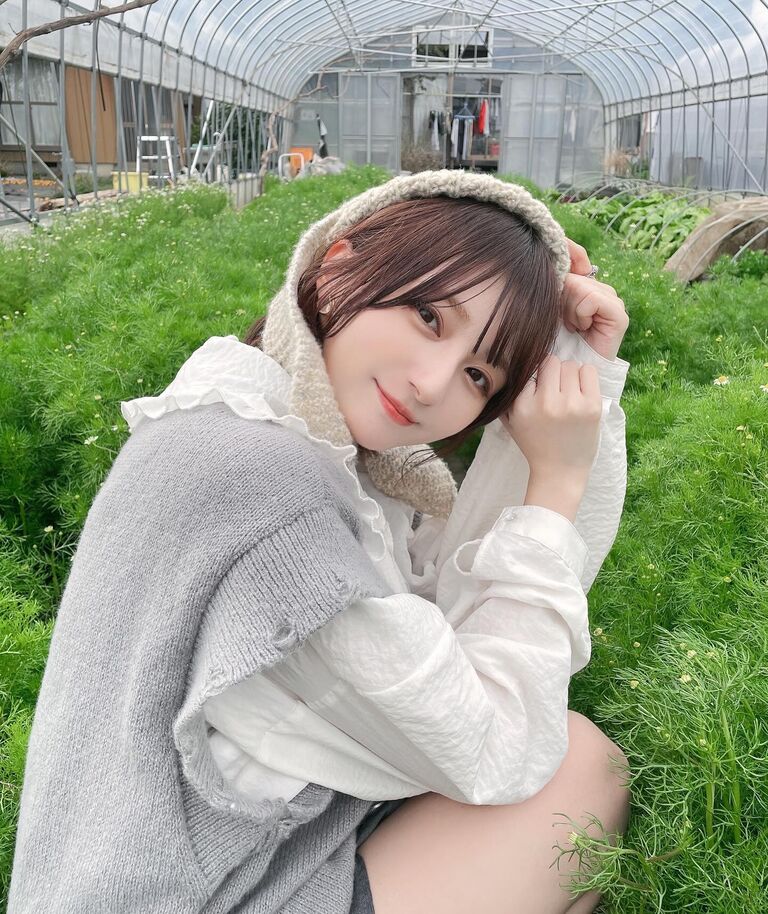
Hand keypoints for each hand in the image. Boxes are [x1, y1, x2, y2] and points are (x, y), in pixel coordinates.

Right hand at [500, 354, 601, 481]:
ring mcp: (571, 404)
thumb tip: (514, 363)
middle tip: (556, 390)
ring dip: (570, 375)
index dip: (536, 377)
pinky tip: (580, 393)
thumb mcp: (511, 421)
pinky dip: (585, 377)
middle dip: (553, 373)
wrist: (559, 472)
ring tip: (568, 394)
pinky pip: (589, 371)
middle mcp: (546, 403)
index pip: (530, 367)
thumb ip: (508, 394)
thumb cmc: (535, 444)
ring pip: (570, 365)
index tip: (538, 390)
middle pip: (551, 362)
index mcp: (522, 405)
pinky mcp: (592, 407)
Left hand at [562, 238, 628, 360]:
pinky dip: (580, 314)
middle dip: (562, 300)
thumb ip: (554, 278)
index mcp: (585, 285)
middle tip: (565, 321)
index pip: (574, 257)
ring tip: (573, 326)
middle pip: (573, 275)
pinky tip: (581, 328)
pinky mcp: (618, 314)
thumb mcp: (547, 305)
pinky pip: (592, 299)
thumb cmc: (553, 342)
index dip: (561, 268)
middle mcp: (601, 289)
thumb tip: (558, 249)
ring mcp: (612, 300)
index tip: (554, 297)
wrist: (567, 372)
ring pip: (580, 286)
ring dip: (569, 309)